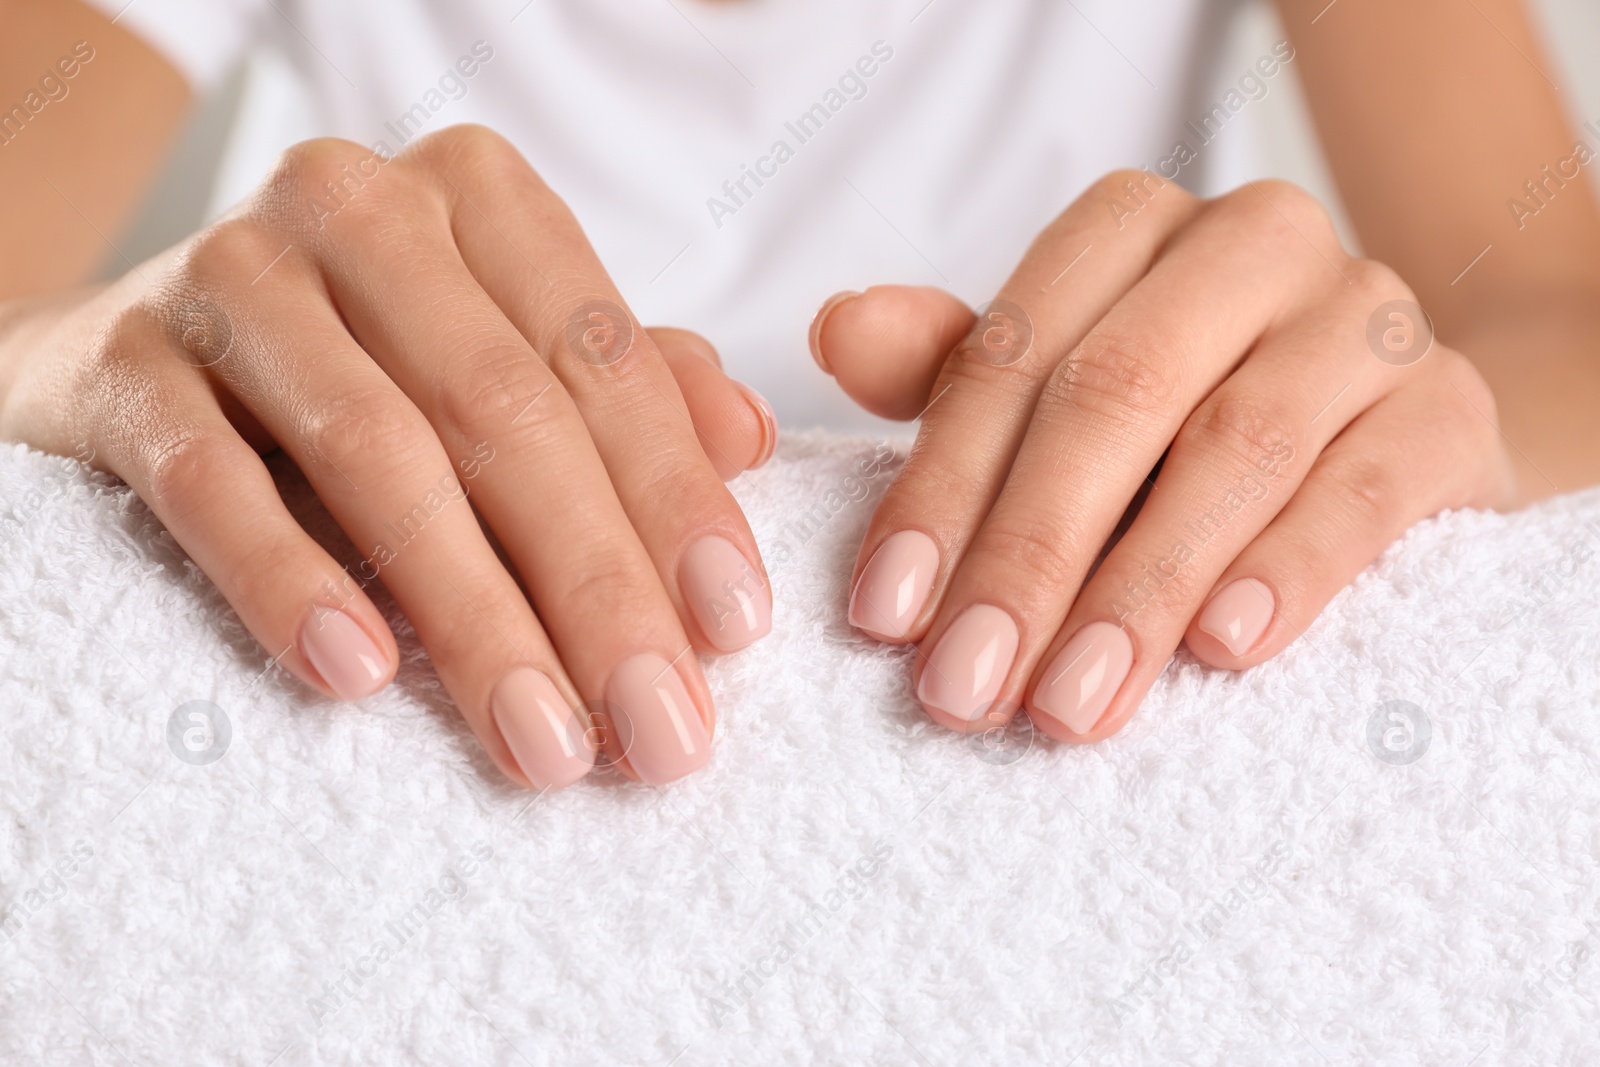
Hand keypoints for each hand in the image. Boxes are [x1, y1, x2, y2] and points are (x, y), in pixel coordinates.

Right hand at [0, 125, 775, 786]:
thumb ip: (624, 388)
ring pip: (377, 453)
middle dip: (596, 587)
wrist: (137, 356)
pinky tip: (359, 674)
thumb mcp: (504, 357)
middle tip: (658, 733)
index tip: (734, 635)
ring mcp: (231, 275)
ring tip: (542, 741)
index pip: (600, 361)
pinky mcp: (123, 364)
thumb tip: (749, 438)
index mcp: (477, 198)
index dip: (676, 501)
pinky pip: (214, 480)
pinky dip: (290, 578)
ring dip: (473, 615)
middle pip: (504, 413)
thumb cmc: (367, 365)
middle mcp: (358, 210)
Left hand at [812, 171, 1512, 741]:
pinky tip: (1223, 647)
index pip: (1013, 355)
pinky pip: (1369, 487)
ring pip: (1235, 446)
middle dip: (1027, 555)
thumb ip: (954, 366)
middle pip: (1116, 396)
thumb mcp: (1058, 387)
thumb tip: (837, 330)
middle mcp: (1250, 242)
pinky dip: (1289, 568)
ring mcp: (1362, 315)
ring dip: (1139, 588)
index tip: (884, 619)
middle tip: (964, 688)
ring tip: (1070, 702)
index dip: (939, 490)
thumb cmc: (1183, 415)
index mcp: (1132, 227)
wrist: (1382, 425)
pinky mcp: (1450, 406)